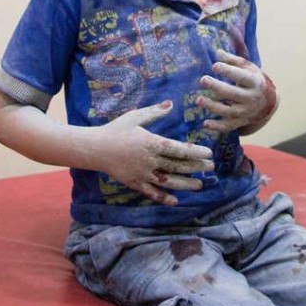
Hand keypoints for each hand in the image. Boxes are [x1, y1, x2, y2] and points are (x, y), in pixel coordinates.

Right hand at [96, 101, 214, 205]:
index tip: (209, 154)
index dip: (196, 153)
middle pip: (178, 166)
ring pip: (168, 182)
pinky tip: (176, 201)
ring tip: (199, 185)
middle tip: (211, 168)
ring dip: (186, 185)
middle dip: (196, 168)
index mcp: (151, 143)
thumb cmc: (116, 130)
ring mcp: (142, 174)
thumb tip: (171, 103)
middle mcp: (149, 160)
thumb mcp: (135, 117)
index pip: (179, 149)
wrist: (94, 148)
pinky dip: (164, 198)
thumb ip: (155, 112)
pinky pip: (151, 193)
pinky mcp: (134, 183)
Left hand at [197, 50, 278, 134]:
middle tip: (203, 79)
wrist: (269, 103)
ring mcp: (246, 112)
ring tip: (198, 100)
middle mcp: (251, 98)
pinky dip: (217, 127)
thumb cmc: (254, 81)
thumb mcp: (249, 68)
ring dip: (213, 106)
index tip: (215, 66)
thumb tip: (218, 52)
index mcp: (255, 82)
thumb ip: (233, 61)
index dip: (229, 71)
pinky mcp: (240, 122)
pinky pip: (228, 126)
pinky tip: (205, 124)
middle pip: (234, 94)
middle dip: (218, 87)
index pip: (241, 77)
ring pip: (229, 111)